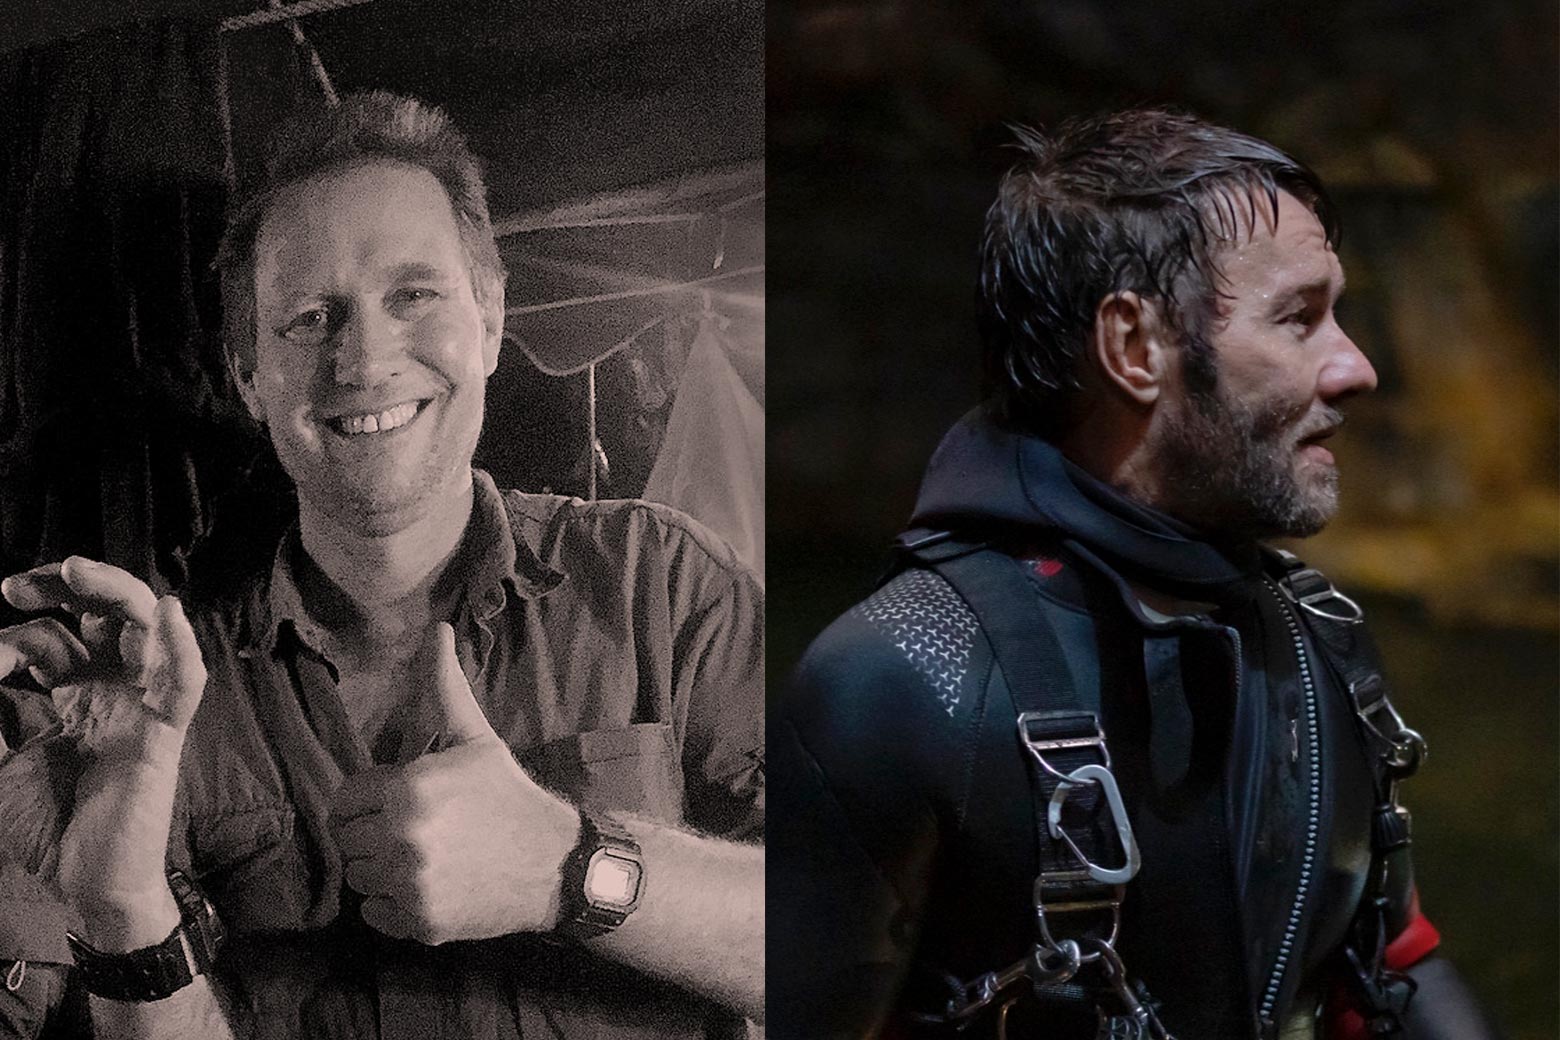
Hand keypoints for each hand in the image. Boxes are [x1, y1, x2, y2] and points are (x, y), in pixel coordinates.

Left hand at [0, 558, 205, 942]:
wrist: (88, 883)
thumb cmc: (47, 826)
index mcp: (71, 693)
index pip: (48, 635)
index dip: (8, 633)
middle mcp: (109, 688)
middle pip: (102, 613)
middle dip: (65, 586)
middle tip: (17, 584)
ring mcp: (140, 705)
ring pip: (146, 628)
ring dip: (115, 592)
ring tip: (77, 571)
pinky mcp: (165, 732)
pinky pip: (184, 683)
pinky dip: (181, 647)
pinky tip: (168, 614)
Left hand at [330, 623, 580, 944]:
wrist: (555, 862)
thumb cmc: (508, 795)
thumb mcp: (476, 738)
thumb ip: (443, 688)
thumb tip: (437, 629)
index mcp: (406, 789)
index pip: (345, 798)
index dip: (369, 798)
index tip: (400, 801)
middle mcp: (399, 838)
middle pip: (348, 839)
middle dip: (373, 832)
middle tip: (414, 829)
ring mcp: (408, 885)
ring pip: (358, 877)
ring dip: (381, 869)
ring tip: (423, 857)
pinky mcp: (417, 923)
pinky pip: (375, 914)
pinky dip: (394, 905)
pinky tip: (428, 886)